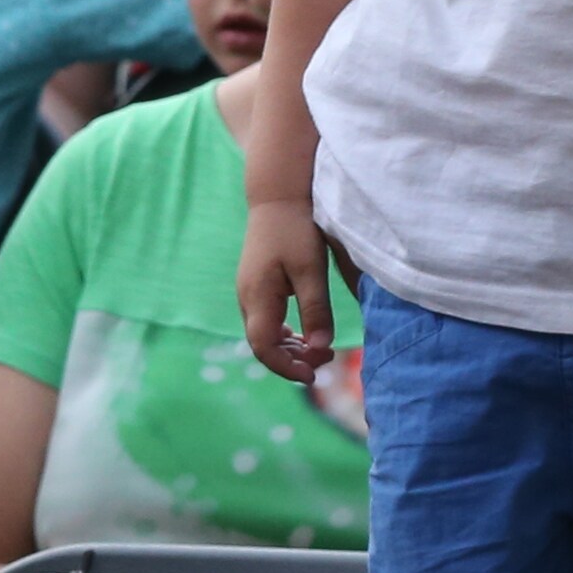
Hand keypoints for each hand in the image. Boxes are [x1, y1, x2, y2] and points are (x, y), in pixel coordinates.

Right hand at [237, 193, 336, 382]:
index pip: (264, 347)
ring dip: (289, 349)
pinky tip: (304, 334)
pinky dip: (284, 334)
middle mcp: (247, 298)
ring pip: (264, 334)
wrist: (277, 197)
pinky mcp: (256, 286)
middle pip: (262, 345)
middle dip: (292, 361)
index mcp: (258, 296)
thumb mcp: (311, 269)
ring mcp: (249, 292)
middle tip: (326, 361)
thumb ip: (315, 309)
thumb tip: (321, 348)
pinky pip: (266, 321)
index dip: (286, 367)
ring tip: (319, 351)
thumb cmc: (295, 229)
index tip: (314, 375)